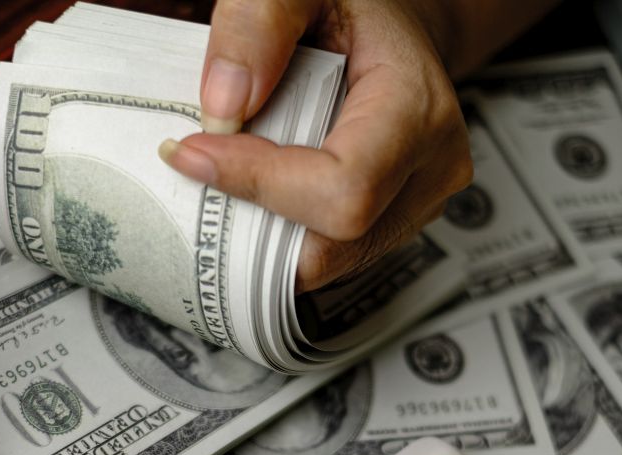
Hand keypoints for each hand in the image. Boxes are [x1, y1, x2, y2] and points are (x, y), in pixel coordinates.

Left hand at [158, 0, 472, 292]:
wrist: (392, 26)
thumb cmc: (357, 6)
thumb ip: (259, 23)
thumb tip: (224, 106)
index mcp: (419, 111)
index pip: (343, 191)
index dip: (258, 183)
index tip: (193, 152)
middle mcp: (428, 172)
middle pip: (328, 247)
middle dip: (250, 217)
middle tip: (200, 165)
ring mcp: (411, 209)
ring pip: (319, 263)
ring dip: (256, 229)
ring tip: (227, 169)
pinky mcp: (384, 229)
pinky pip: (318, 257)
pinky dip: (271, 232)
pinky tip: (250, 186)